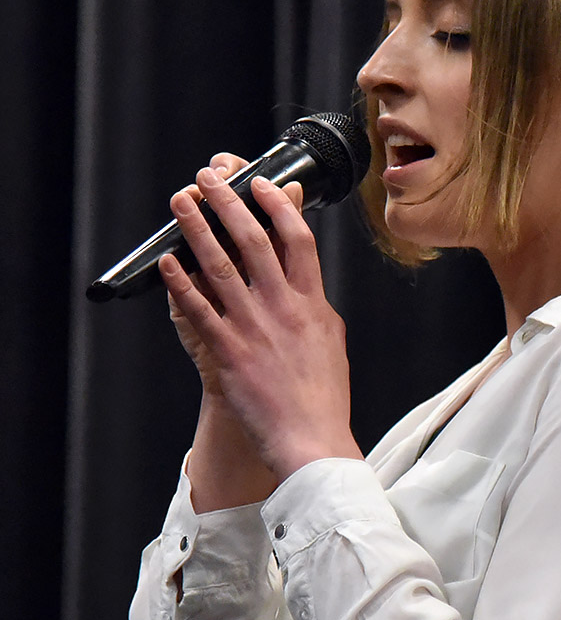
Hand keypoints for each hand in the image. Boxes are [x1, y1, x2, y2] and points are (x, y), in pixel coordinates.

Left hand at [159, 166, 362, 480]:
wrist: (311, 441)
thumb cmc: (323, 400)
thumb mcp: (331, 342)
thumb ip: (317, 308)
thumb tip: (311, 286)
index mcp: (313, 305)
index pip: (298, 240)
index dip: (278, 206)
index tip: (263, 183)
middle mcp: (284, 310)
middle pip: (254, 241)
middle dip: (229, 203)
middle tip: (210, 178)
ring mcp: (255, 329)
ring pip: (222, 267)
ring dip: (197, 230)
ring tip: (181, 202)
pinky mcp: (230, 353)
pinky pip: (200, 310)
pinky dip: (182, 283)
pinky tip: (169, 262)